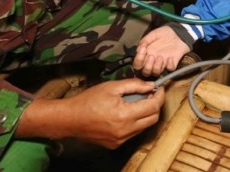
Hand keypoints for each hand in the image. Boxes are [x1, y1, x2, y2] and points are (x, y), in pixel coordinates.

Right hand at [18, 78, 163, 148]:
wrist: (70, 119)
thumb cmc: (88, 100)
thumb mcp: (111, 86)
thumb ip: (134, 85)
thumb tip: (150, 85)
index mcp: (125, 115)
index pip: (153, 106)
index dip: (159, 96)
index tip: (159, 88)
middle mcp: (125, 130)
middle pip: (152, 119)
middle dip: (155, 105)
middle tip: (149, 95)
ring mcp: (121, 139)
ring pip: (143, 127)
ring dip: (145, 114)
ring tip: (136, 103)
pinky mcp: (116, 144)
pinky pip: (133, 133)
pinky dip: (134, 123)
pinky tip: (125, 114)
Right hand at [134, 26, 190, 76]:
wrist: (178, 32)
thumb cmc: (165, 33)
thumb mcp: (153, 34)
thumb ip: (145, 41)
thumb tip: (138, 49)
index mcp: (147, 54)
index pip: (138, 64)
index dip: (138, 60)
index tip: (143, 50)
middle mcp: (153, 61)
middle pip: (146, 72)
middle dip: (148, 66)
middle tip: (152, 56)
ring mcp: (162, 63)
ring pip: (156, 73)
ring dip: (157, 67)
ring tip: (160, 57)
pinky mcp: (172, 64)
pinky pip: (169, 69)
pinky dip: (169, 65)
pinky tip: (170, 58)